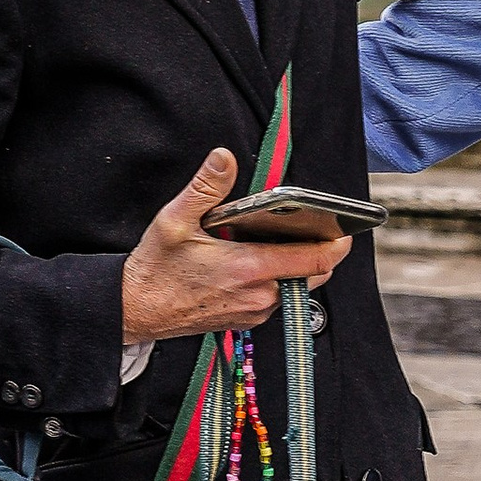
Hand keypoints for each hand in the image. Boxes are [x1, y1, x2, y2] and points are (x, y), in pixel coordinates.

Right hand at [121, 150, 352, 344]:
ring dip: (299, 268)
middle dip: (321, 254)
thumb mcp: (174, 220)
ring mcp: (255, 313)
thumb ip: (205, 188)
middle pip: (314, 276)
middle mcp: (259, 296)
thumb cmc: (154, 269)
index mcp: (248, 269)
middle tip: (318, 230)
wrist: (134, 310)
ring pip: (297, 289)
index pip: (313, 260)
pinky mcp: (247, 322)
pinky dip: (281, 282)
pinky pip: (279, 300)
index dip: (336, 244)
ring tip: (284, 243)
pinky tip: (262, 263)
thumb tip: (224, 158)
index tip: (346, 230)